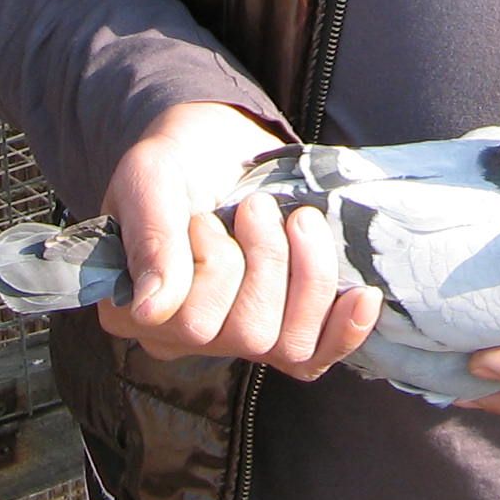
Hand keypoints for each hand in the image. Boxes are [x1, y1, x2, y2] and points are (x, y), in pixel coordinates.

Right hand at [94, 101, 384, 381]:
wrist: (220, 142)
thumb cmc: (178, 159)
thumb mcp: (153, 177)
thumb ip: (151, 237)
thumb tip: (151, 312)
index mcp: (137, 309)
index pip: (188, 325)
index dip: (214, 266)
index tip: (205, 217)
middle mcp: (185, 337)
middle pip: (247, 334)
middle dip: (266, 259)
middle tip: (255, 207)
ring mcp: (237, 334)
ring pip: (288, 343)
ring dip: (306, 272)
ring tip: (296, 219)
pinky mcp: (282, 325)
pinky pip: (314, 357)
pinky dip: (344, 330)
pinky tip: (362, 295)